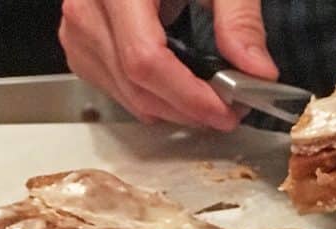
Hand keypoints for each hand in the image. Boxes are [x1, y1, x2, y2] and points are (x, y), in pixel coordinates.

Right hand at [59, 0, 277, 128]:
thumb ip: (239, 17)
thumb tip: (257, 71)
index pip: (146, 59)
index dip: (188, 96)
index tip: (226, 111)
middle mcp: (87, 7)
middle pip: (136, 86)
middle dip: (187, 109)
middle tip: (227, 110)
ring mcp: (78, 27)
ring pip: (125, 95)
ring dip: (170, 110)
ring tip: (206, 100)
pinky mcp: (79, 42)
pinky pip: (113, 89)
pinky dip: (148, 99)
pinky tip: (174, 90)